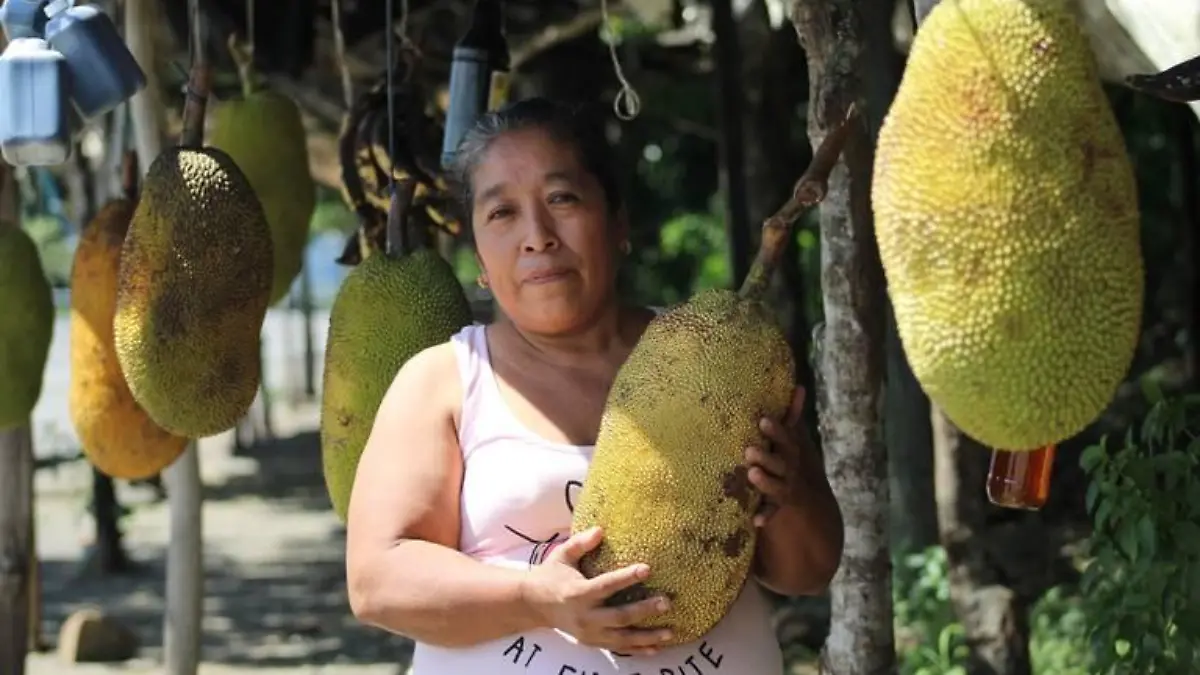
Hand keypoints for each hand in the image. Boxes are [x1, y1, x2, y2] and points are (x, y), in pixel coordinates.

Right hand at [521, 526, 673, 654]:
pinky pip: (618, 648)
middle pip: (619, 616)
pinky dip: (637, 650)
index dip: (626, 578)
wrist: (533, 605)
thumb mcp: (562, 555)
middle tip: (667, 602)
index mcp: (578, 593)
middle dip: (644, 610)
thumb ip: (580, 543)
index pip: (606, 585)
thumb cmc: (551, 575)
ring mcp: (589, 633)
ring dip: (647, 636)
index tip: (647, 568)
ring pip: (622, 638)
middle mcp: (584, 616)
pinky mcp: (592, 642)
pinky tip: (656, 648)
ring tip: (670, 632)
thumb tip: (601, 530)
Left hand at [745, 386, 811, 526]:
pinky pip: (772, 512)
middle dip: (767, 456)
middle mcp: (790, 469)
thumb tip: (800, 387)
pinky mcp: (778, 505)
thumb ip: (792, 416)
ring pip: (777, 486)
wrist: (808, 497)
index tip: (763, 421)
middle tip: (749, 450)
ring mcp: (786, 488)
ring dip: (766, 482)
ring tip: (752, 474)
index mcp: (791, 451)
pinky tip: (755, 521)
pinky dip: (764, 516)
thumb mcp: (792, 438)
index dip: (776, 431)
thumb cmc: (789, 458)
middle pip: (781, 463)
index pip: (786, 439)